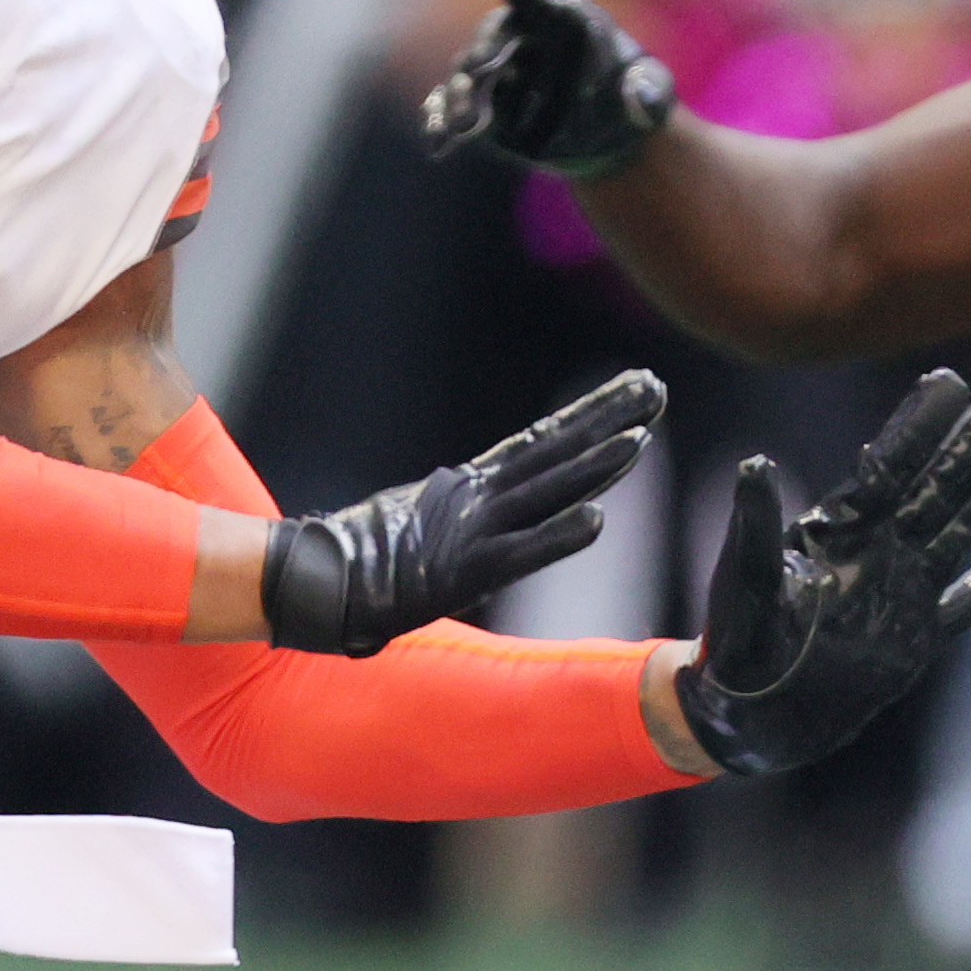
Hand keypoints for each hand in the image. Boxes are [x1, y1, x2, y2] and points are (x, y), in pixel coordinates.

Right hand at [258, 371, 666, 655]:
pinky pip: (522, 551)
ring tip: (641, 436)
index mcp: (470, 485)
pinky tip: (598, 519)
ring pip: (548, 490)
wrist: (315, 583)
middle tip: (655, 386)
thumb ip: (462, 512)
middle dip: (610, 419)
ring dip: (596, 466)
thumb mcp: (424, 523)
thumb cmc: (365, 560)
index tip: (635, 388)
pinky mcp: (469, 570)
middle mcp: (479, 497)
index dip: (592, 414)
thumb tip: (478, 496)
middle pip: (556, 450)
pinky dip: (560, 535)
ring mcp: (476, 530)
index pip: (543, 440)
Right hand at [419, 0, 677, 177]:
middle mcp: (522, 37)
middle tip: (482, 67)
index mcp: (562, 19)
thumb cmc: (632, 98)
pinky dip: (445, 118)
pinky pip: (457, 106)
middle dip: (486, 50)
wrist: (608, 136)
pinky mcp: (485, 104)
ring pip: (472, 73)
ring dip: (465, 92)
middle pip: (496, 34)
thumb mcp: (653, 95)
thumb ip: (651, 92)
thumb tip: (642, 98)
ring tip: (467, 121)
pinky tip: (443, 136)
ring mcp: (499, 71)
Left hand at [669, 371, 970, 776]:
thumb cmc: (737, 645)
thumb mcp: (745, 581)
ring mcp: (903, 591)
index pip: (889, 466)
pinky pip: (968, 603)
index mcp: (837, 531)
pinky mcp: (918, 637)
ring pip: (960, 527)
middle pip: (936, 483)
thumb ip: (756, 525)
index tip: (950, 379)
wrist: (749, 716)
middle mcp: (877, 551)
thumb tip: (754, 463)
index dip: (919, 423)